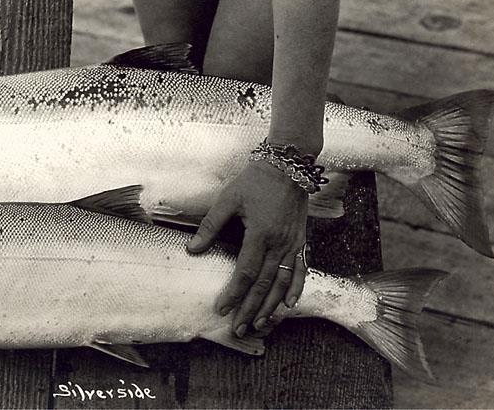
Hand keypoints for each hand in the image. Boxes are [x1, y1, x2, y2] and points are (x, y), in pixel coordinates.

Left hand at [187, 160, 307, 336]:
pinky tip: (288, 305)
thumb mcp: (228, 199)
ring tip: (260, 323)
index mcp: (260, 234)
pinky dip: (295, 289)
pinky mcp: (301, 242)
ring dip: (271, 306)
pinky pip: (300, 270)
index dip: (234, 294)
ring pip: (282, 283)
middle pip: (264, 285)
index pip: (245, 273)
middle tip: (239, 328)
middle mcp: (279, 244)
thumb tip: (192, 250)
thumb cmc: (256, 181)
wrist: (288, 166)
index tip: (222, 309)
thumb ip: (210, 226)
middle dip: (250, 309)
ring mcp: (293, 244)